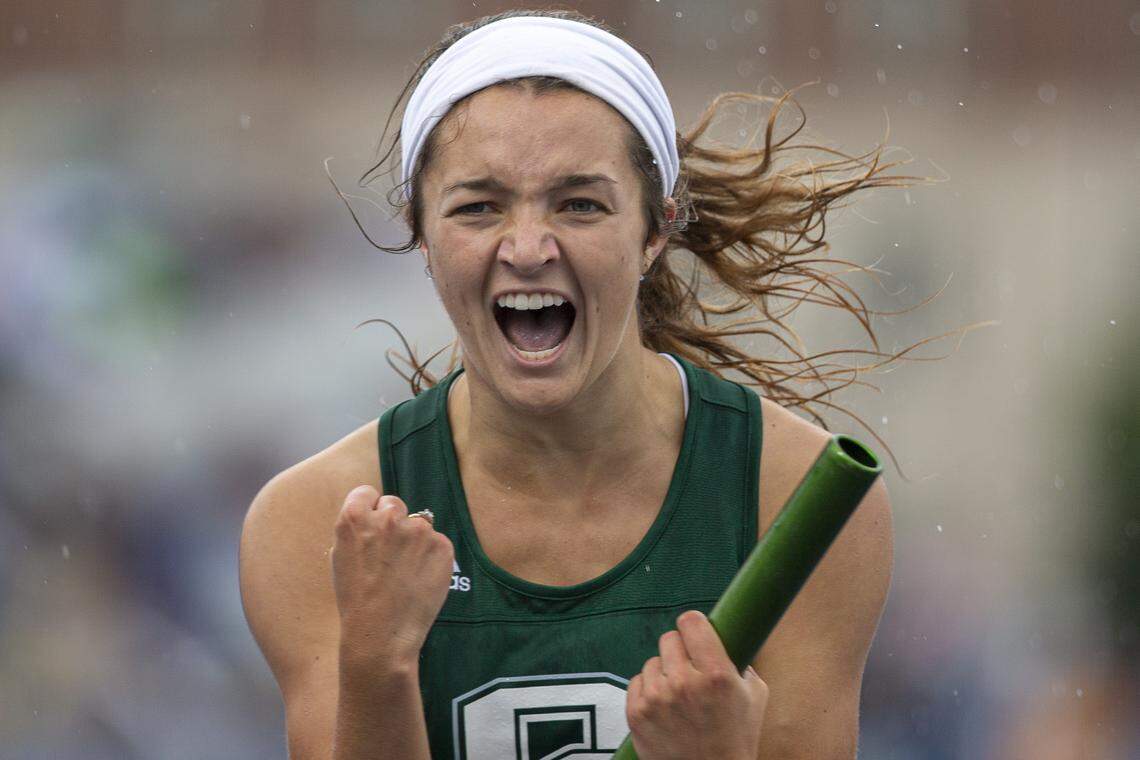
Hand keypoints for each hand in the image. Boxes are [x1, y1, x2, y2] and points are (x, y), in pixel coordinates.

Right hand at [331, 486, 453, 669]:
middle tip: (390, 555)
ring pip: (418, 525)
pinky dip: (432, 557)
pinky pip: (437, 543)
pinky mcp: (442, 545)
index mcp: (355, 517)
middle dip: (393, 523)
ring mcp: (418, 530)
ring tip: (405, 573)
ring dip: (414, 542)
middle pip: (394, 505)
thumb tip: (373, 515)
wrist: (380, 633)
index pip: (367, 493)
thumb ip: (357, 530)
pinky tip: (421, 578)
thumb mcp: (341, 557)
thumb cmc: (356, 599)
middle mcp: (387, 517)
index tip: (373, 528)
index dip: (370, 511)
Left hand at [626, 610, 768, 759]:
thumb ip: (742, 663)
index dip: (694, 626)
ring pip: (652, 662)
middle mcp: (684, 683)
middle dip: (680, 652)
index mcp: (716, 674)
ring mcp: (657, 698)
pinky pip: (636, 682)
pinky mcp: (637, 713)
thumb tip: (731, 638)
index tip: (695, 634)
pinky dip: (648, 691)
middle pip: (669, 639)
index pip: (691, 622)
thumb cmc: (737, 740)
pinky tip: (664, 707)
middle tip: (690, 670)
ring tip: (678, 696)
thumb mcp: (755, 697)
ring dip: (664, 673)